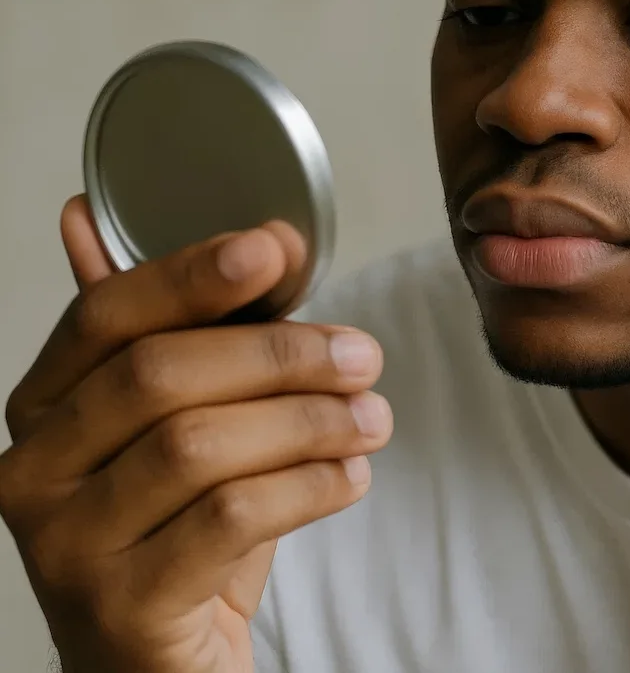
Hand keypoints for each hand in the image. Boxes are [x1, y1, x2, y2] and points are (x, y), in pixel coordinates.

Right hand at [0, 197, 393, 672]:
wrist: (165, 665)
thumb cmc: (181, 529)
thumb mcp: (181, 425)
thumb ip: (179, 331)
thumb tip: (164, 224)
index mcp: (45, 407)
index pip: (107, 314)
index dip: (193, 272)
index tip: (277, 246)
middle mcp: (33, 472)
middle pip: (160, 374)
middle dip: (280, 354)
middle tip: (364, 357)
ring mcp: (66, 544)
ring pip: (199, 444)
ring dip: (309, 420)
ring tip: (373, 419)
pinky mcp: (120, 605)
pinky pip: (229, 518)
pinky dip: (308, 486)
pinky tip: (351, 476)